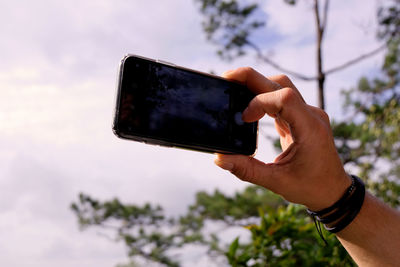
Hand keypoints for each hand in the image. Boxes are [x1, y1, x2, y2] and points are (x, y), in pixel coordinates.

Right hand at [215, 67, 350, 210]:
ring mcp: (308, 114)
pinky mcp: (301, 118)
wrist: (334, 191)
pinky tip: (248, 106)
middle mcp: (311, 115)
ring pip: (281, 86)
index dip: (259, 102)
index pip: (284, 97)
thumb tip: (219, 159)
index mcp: (310, 128)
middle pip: (280, 83)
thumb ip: (247, 170)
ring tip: (235, 89)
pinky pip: (281, 99)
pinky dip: (263, 98)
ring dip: (257, 85)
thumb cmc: (311, 188)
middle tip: (226, 78)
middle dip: (251, 79)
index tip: (243, 119)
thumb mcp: (277, 182)